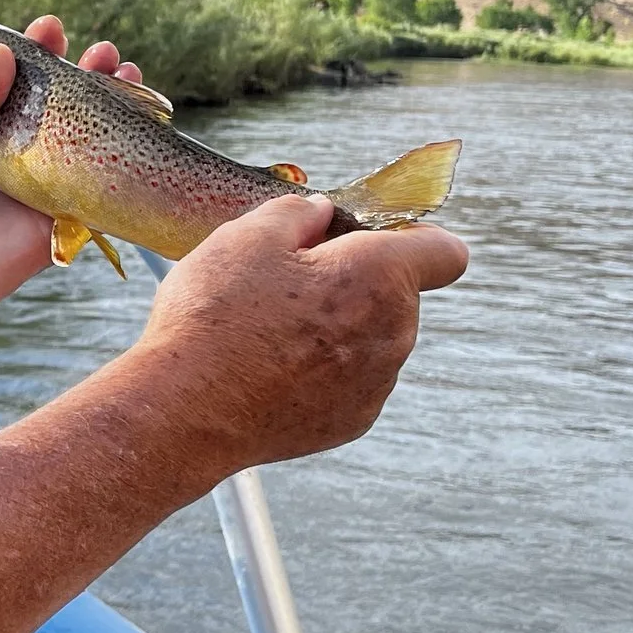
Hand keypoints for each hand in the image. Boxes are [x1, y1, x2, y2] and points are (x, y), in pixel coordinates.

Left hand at [0, 16, 143, 350]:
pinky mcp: (52, 222)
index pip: (11, 79)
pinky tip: (134, 133)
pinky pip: (92, 190)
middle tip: (101, 54)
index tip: (49, 30)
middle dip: (84, 75)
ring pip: (82, 141)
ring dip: (109, 108)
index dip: (33, 53)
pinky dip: (116, 163)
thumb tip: (3, 57)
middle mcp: (9, 150)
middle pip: (57, 105)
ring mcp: (34, 184)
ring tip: (124, 75)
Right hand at [123, 193, 466, 484]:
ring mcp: (376, 384)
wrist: (187, 409)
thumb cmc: (217, 317)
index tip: (365, 240)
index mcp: (379, 277)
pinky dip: (322, 370)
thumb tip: (321, 214)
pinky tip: (270, 369)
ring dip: (337, 327)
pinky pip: (351, 380)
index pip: (445, 251)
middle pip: (398, 294)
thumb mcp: (247, 235)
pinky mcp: (352, 421)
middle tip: (287, 281)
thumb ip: (298, 211)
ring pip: (372, 337)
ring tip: (269, 331)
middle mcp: (395, 333)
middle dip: (355, 281)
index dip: (411, 237)